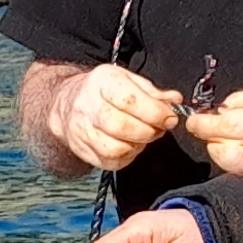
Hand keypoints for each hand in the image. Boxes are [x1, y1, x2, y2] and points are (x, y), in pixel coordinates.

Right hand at [50, 63, 183, 173]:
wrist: (67, 103)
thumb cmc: (104, 91)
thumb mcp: (128, 80)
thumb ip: (153, 92)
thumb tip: (175, 102)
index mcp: (101, 82)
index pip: (129, 101)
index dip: (155, 113)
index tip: (169, 118)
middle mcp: (87, 106)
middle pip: (122, 127)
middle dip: (148, 131)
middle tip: (159, 129)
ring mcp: (81, 130)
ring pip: (115, 149)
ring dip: (137, 146)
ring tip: (143, 137)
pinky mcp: (81, 150)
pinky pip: (109, 162)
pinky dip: (126, 157)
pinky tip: (130, 146)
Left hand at [186, 79, 242, 179]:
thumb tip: (219, 111)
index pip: (227, 127)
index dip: (204, 125)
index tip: (194, 122)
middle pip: (225, 153)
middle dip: (211, 142)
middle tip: (209, 132)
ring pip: (235, 169)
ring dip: (223, 156)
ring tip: (228, 143)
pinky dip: (241, 168)